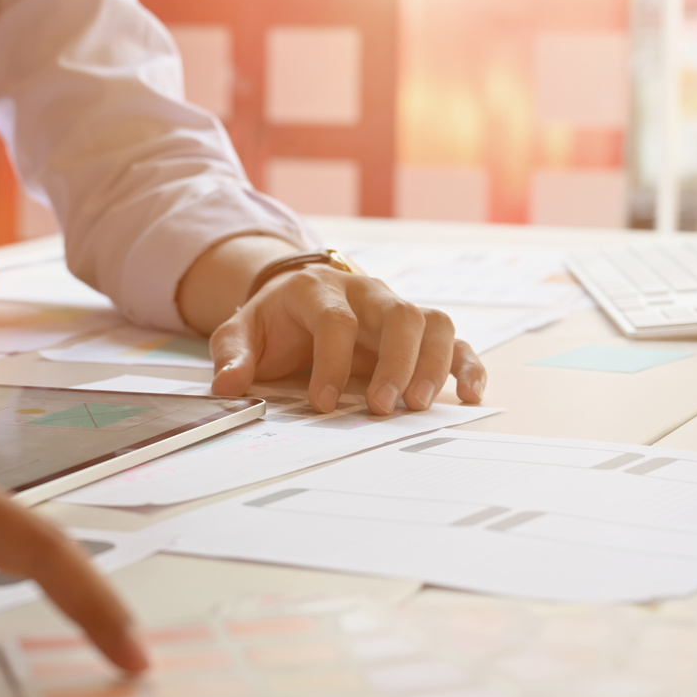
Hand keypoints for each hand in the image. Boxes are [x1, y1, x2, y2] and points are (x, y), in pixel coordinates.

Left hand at [182, 237, 486, 414]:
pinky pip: (453, 340)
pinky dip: (467, 365)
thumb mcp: (242, 332)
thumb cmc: (273, 322)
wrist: (296, 299)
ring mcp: (396, 309)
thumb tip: (228, 385)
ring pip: (433, 321)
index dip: (331, 361)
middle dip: (395, 363)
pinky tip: (468, 395)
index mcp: (319, 290)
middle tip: (383, 406)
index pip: (336, 320)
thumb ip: (233, 354)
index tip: (321, 403)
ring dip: (432, 364)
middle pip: (398, 314)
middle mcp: (366, 293)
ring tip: (418, 406)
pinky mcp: (418, 331)